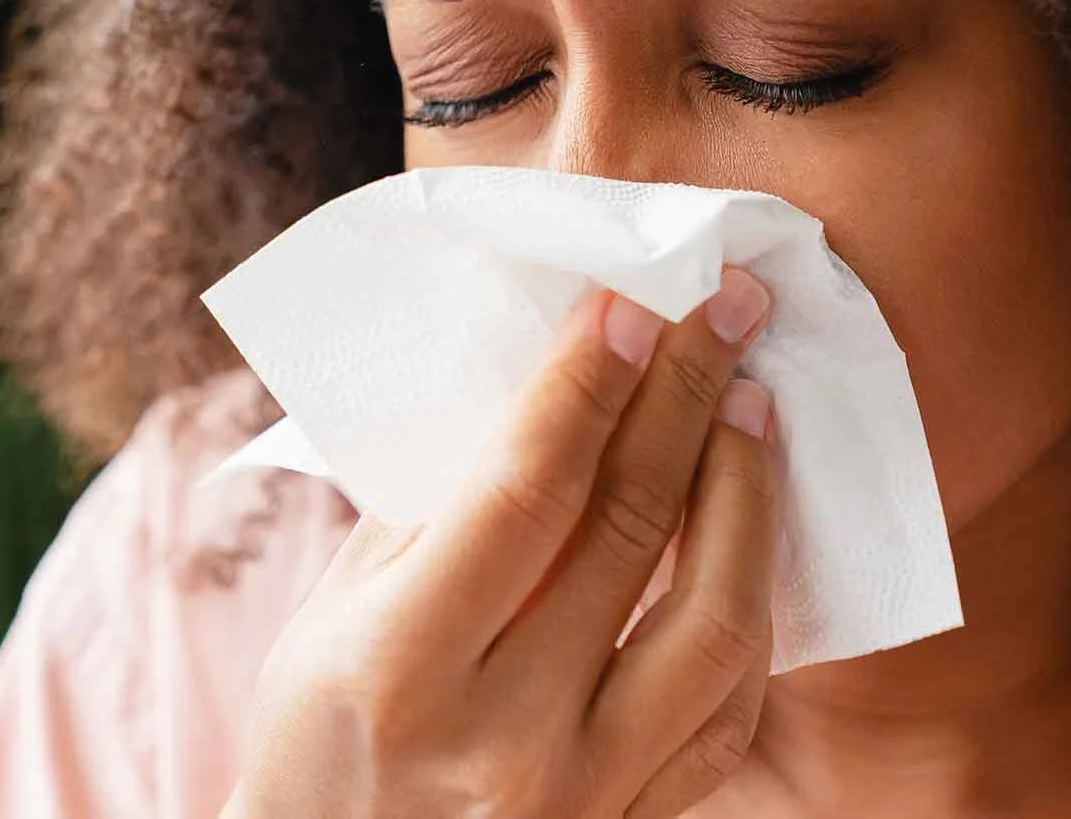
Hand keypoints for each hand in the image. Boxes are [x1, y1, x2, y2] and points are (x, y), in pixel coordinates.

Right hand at [222, 269, 778, 818]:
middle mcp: (502, 737)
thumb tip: (541, 375)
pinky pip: (731, 711)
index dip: (588, 385)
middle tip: (720, 308)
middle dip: (684, 398)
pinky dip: (751, 607)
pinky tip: (746, 534)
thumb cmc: (319, 734)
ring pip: (714, 624)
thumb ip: (433, 506)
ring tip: (751, 407)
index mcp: (401, 667)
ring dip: (745, 495)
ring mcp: (583, 793)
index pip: (524, 493)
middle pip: (628, 533)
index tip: (633, 301)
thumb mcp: (334, 615)